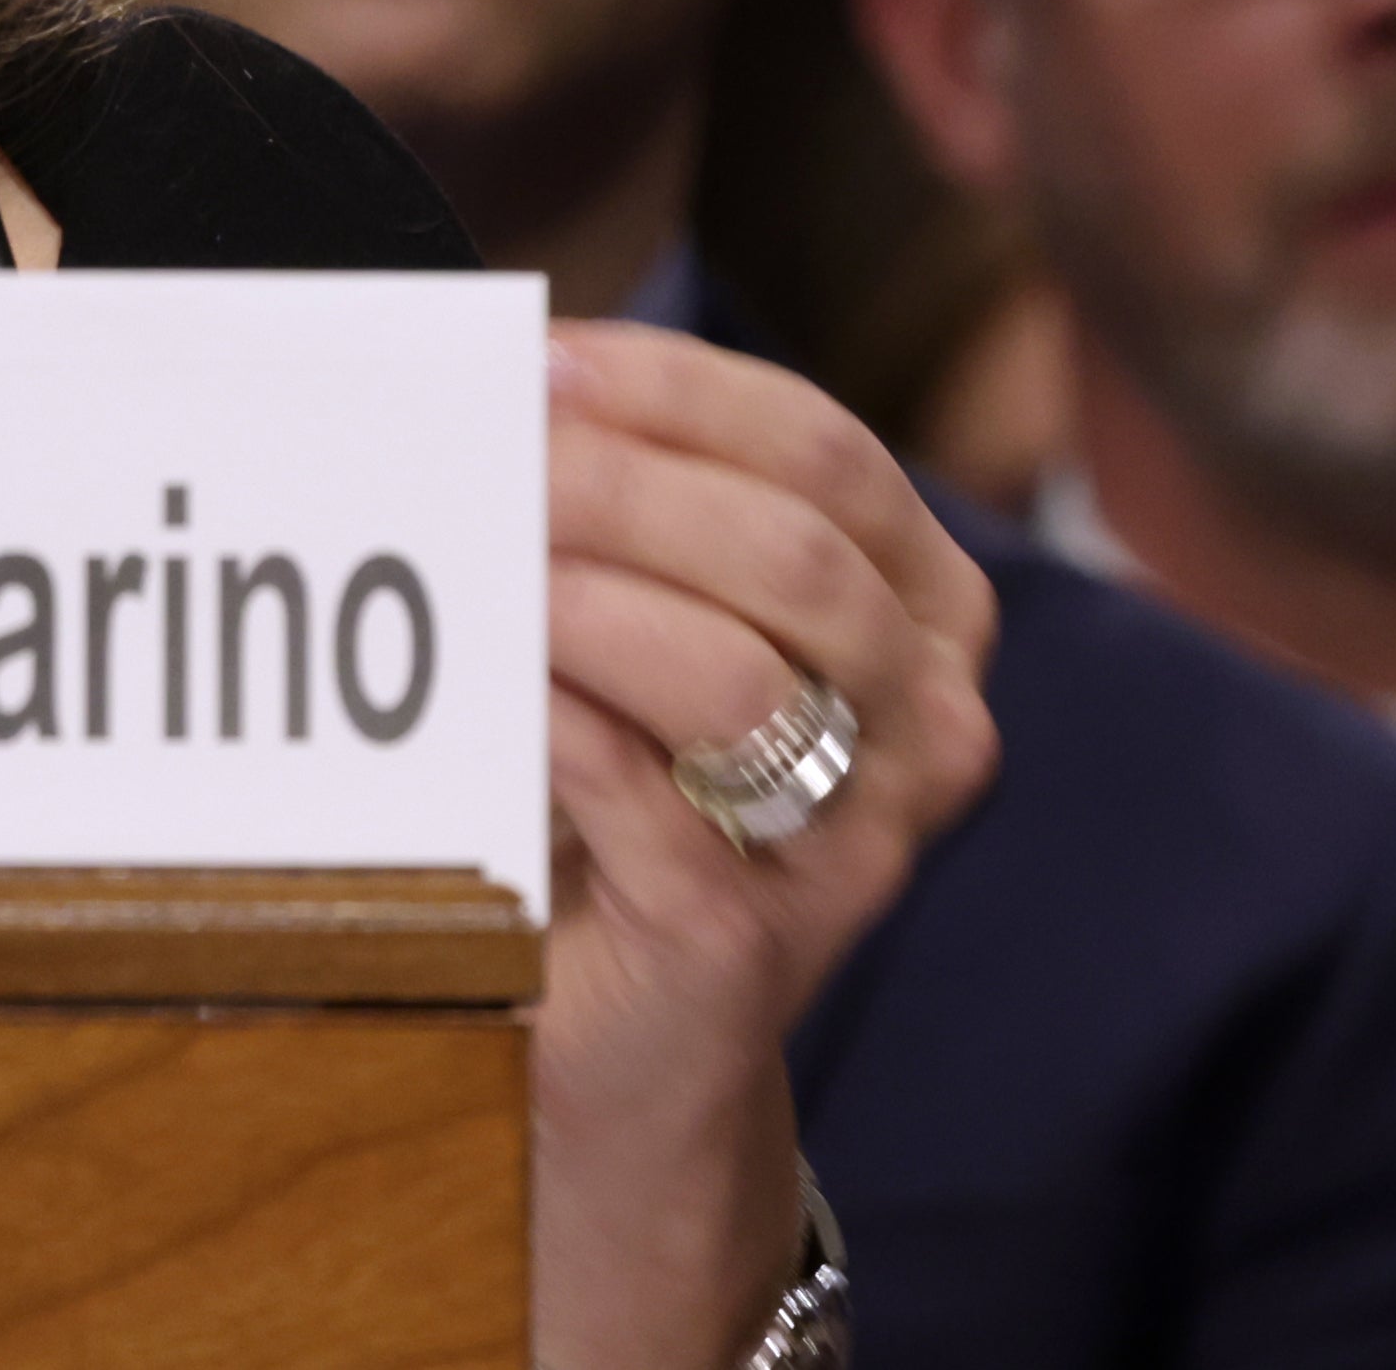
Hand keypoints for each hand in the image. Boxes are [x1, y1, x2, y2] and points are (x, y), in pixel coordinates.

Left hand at [531, 323, 997, 1369]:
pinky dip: (552, 722)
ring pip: (735, 677)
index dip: (675, 390)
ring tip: (469, 558)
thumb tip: (493, 366)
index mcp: (919, 605)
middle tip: (480, 452)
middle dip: (617, 484)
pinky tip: (483, 682)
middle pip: (789, 553)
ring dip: (583, 599)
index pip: (822, 449)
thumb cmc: (622, 791)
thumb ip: (619, 503)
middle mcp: (926, 720)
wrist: (626, 1032)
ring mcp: (856, 842)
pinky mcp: (750, 941)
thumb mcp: (649, 626)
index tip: (536, 361)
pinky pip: (647, 802)